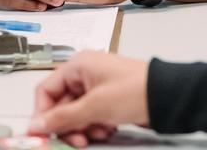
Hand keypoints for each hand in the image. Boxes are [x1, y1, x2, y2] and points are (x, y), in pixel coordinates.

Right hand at [29, 51, 150, 146]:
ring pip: (76, 114)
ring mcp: (97, 88)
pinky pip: (91, 117)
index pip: (46, 90)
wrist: (168, 97)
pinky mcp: (108, 100)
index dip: (43, 113)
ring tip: (100, 132)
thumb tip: (37, 124)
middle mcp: (85, 74)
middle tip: (77, 140)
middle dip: (69, 125)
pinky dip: (96, 126)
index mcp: (78, 66)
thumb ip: (63, 117)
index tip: (43, 133)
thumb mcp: (94, 106)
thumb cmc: (137, 90)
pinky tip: (108, 129)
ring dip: (84, 128)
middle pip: (61, 106)